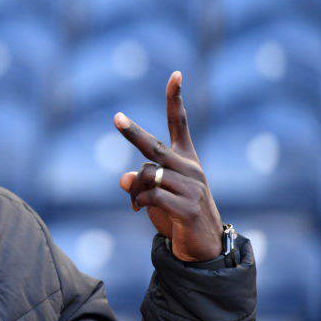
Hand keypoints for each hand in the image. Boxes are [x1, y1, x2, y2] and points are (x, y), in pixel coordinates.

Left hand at [114, 71, 222, 261]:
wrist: (204, 246)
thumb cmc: (177, 214)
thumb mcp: (156, 195)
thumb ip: (139, 182)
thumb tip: (122, 178)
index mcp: (185, 159)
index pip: (180, 123)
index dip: (176, 99)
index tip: (176, 74)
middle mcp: (190, 168)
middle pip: (154, 147)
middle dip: (133, 133)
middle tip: (116, 118)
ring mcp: (191, 187)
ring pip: (145, 176)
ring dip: (133, 190)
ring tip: (136, 202)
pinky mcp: (187, 206)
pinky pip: (149, 195)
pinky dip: (137, 201)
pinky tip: (138, 209)